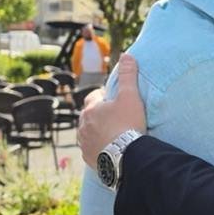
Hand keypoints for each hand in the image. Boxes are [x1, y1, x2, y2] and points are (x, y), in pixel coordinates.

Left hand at [78, 53, 145, 168]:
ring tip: (114, 136)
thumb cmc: (127, 124)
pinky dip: (99, 149)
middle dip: (100, 115)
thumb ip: (127, 75)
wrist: (126, 157)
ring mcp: (84, 144)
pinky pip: (92, 151)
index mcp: (90, 109)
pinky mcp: (89, 159)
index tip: (115, 100)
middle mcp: (83, 126)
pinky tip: (110, 151)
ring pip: (89, 134)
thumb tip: (127, 55)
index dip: (104, 97)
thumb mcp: (130, 96)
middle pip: (90, 116)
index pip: (93, 97)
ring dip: (98, 133)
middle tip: (117, 119)